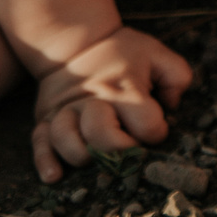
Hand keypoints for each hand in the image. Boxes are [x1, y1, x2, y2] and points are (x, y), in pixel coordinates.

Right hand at [31, 27, 193, 182]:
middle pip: (102, 137)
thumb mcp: (156, 53)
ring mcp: (66, 110)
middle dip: (119, 152)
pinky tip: (55, 176)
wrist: (75, 40)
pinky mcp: (46, 117)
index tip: (155, 127)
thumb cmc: (121, 52)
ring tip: (93, 157)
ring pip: (67, 141)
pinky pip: (39, 142)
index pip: (147, 126)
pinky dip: (45, 161)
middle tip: (125, 150)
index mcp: (125, 89)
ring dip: (82, 156)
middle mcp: (93, 101)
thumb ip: (177, 76)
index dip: (156, 132)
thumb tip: (172, 105)